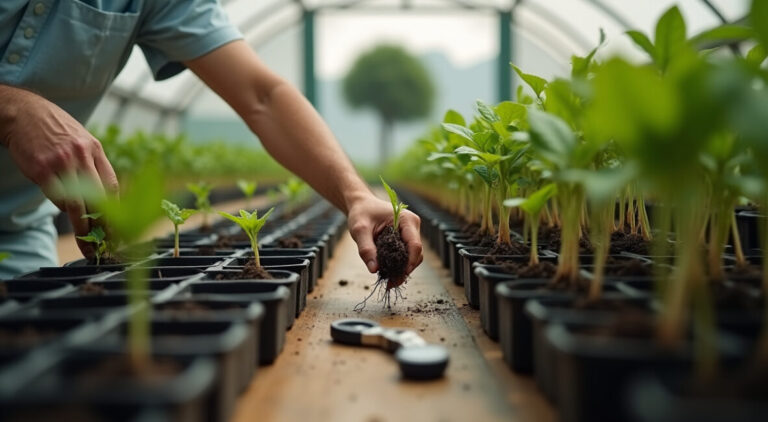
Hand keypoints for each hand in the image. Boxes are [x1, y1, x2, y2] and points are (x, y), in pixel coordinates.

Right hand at [1, 87, 118, 257]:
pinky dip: (61, 207)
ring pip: (77, 203)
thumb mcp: (82, 140)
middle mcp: (81, 156)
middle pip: (98, 198)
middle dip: (104, 225)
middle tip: (106, 243)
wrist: (23, 113)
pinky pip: (55, 197)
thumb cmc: (55, 129)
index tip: (119, 228)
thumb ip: (93, 164)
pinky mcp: (41, 169)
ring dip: (83, 226)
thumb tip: (103, 194)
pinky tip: (64, 212)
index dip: (117, 211)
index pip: (112, 186)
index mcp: (95, 149)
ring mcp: (61, 163)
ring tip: (87, 242)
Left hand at [347, 194, 422, 274]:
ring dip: (402, 270)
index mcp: (406, 220)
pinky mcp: (405, 240)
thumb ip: (366, 248)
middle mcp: (412, 226)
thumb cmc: (361, 213)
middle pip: (416, 254)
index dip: (409, 262)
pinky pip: (406, 255)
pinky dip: (398, 266)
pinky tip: (388, 274)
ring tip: (388, 282)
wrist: (361, 206)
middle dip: (405, 270)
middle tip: (390, 284)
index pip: (414, 245)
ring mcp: (410, 234)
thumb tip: (374, 269)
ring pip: (412, 257)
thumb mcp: (359, 229)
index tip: (399, 276)